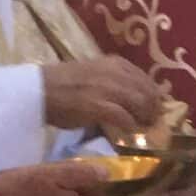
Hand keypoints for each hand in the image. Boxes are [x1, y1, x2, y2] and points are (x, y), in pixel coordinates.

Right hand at [43, 58, 166, 139]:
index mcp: (115, 63)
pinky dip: (131, 126)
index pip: (146, 79)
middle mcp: (115, 73)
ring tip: (144, 128)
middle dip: (154, 108)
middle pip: (148, 91)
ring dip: (145, 118)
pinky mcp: (100, 106)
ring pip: (141, 103)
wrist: (40, 90)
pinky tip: (129, 132)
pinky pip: (125, 118)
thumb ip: (114, 81)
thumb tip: (132, 98)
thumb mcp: (95, 73)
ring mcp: (108, 89)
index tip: (155, 107)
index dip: (154, 95)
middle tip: (153, 121)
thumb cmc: (63, 84)